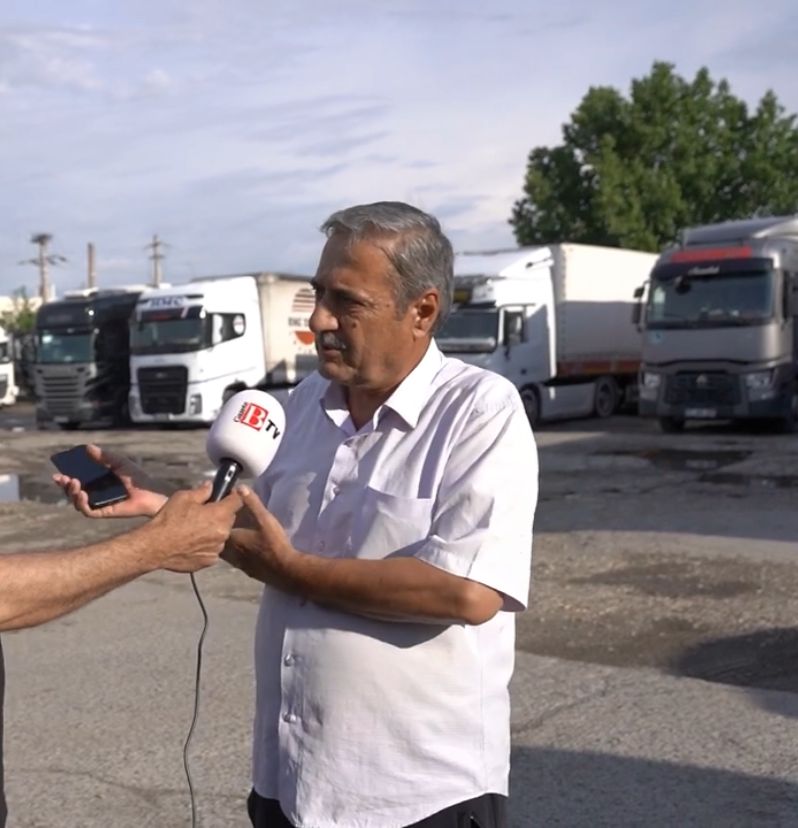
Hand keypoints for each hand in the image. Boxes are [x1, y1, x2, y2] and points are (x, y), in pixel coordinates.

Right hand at [53, 443, 167, 518]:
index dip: (64, 478)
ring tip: (74, 482)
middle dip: (64, 485)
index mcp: (95, 482)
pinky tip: (82, 494)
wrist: (150, 491)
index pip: (75, 481)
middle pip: (72, 492)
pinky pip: (87, 511)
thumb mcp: (119, 462)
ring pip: (76, 502)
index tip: (57, 473)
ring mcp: (97, 504)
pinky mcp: (103, 512)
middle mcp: (94, 494)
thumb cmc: (136, 476)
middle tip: (62, 478)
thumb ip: (104, 456)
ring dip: (71, 493)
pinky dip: (82, 503)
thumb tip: (88, 447)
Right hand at [143, 482, 242, 571]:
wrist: (155, 547)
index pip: (238, 501)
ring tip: (196, 530)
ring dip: (214, 531)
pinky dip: (207, 546)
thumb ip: (202, 491)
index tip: (226, 496)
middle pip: (230, 519)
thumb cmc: (168, 520)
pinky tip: (193, 543)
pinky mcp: (209, 561)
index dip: (232, 497)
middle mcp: (223, 532)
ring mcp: (217, 548)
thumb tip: (210, 487)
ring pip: (222, 535)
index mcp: (220, 514)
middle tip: (205, 514)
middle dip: (221, 514)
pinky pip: (213, 549)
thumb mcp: (183, 498)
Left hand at [225, 485, 299, 587]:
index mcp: (231, 538)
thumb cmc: (273, 544)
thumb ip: (252, 503)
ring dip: (225, 541)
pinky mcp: (244, 569)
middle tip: (225, 518)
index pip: (216, 525)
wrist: (284, 571)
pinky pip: (232, 557)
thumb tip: (240, 487)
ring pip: (223, 549)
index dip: (216, 516)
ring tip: (235, 531)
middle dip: (218, 529)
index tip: (220, 508)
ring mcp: (236, 563)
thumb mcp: (264, 519)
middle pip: (217, 538)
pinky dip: (233, 550)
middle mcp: (228, 552)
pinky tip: (243, 546)